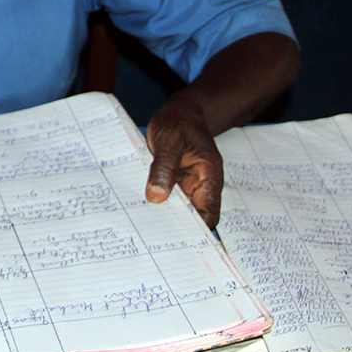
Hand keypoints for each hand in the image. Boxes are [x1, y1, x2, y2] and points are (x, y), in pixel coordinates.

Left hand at [145, 94, 223, 228]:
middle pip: (194, 217)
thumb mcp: (169, 140)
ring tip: (144, 227)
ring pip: (180, 210)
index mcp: (209, 175)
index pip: (209, 212)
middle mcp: (202, 184)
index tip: (177, 240)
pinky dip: (158, 204)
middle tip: (153, 236)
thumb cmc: (178, 121)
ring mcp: (189, 185)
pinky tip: (141, 210)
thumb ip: (164, 167)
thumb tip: (157, 196)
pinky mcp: (175, 183)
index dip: (197, 230)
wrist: (181, 111)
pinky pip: (169, 199)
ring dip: (165, 217)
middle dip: (177, 227)